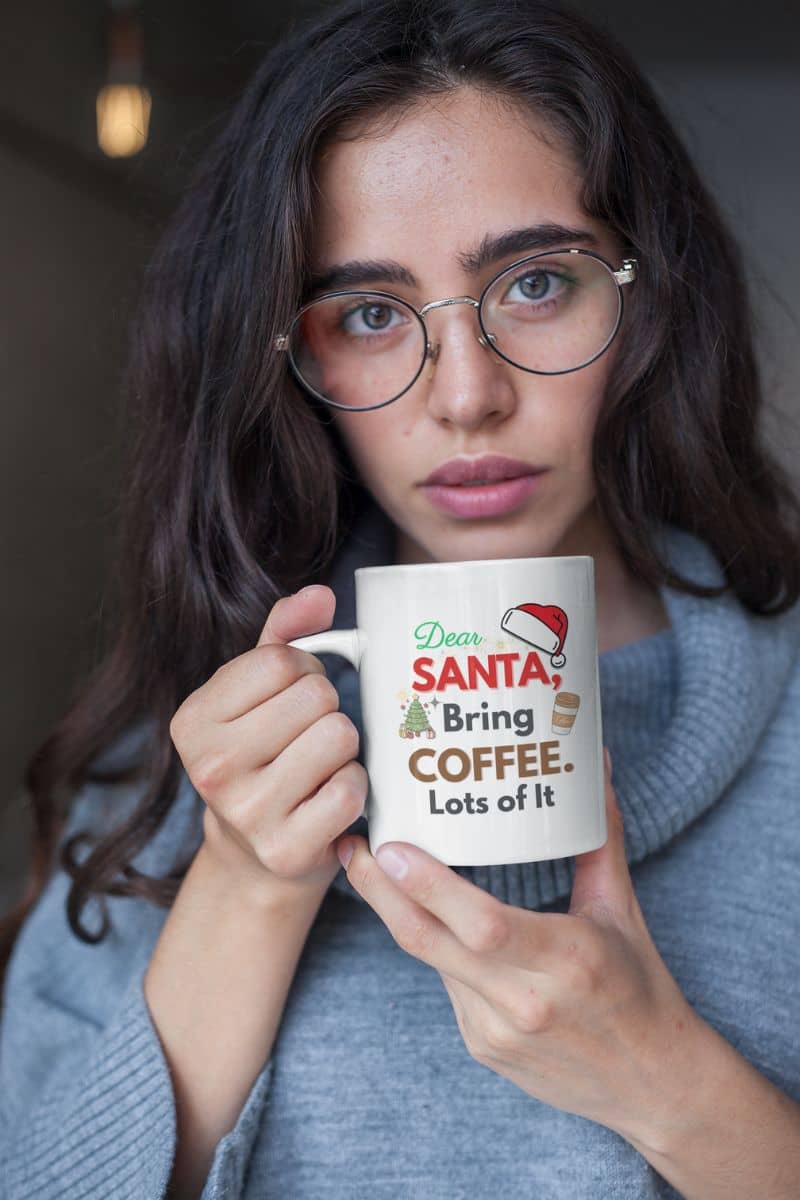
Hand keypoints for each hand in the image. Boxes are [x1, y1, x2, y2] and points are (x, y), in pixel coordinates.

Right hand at [170, 584, 367, 899]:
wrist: (254, 857)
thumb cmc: (262, 757)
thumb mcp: (255, 692)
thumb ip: (284, 634)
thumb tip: (321, 595)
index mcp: (192, 720)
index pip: (282, 660)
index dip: (305, 672)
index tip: (292, 700)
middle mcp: (210, 767)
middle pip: (316, 697)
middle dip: (326, 710)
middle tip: (308, 738)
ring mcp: (247, 813)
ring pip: (339, 736)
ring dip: (344, 749)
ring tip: (319, 766)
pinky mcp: (286, 849)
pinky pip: (351, 789)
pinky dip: (354, 789)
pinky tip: (329, 799)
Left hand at [335, 750, 701, 1143]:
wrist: (652, 1088)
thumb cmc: (640, 989)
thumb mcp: (622, 910)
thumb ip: (600, 837)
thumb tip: (599, 764)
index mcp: (568, 959)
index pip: (483, 924)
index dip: (429, 888)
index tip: (390, 847)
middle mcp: (525, 1000)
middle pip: (430, 942)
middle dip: (380, 892)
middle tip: (352, 846)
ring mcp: (496, 1031)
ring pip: (430, 960)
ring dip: (398, 913)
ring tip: (372, 865)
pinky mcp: (482, 1047)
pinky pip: (445, 984)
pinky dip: (434, 945)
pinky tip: (425, 914)